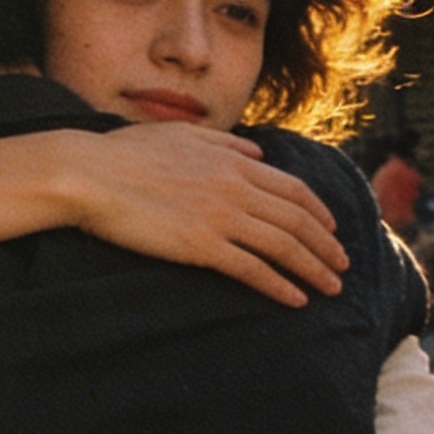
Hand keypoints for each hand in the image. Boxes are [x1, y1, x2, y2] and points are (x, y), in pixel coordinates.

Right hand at [71, 125, 345, 304]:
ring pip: (283, 246)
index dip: (318, 211)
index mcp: (231, 160)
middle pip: (297, 219)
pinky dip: (279, 285)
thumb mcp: (180, 133)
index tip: (332, 229)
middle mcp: (235, 186)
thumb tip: (257, 151)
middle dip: (326, 245)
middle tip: (343, 265)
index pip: (292, 188)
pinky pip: (252, 269)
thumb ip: (223, 141)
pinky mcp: (200, 246)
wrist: (90, 174)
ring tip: (331, 288)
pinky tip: (295, 299)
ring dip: (313, 269)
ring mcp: (220, 216)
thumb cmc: (125, 153)